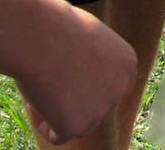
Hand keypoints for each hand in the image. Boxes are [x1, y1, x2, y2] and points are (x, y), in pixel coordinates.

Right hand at [18, 0, 136, 143]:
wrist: (41, 37)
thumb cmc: (57, 28)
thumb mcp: (90, 37)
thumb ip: (95, 59)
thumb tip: (84, 75)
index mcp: (127, 64)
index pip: (110, 88)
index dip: (87, 87)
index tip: (67, 78)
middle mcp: (122, 88)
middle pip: (96, 108)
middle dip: (73, 102)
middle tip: (51, 83)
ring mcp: (102, 109)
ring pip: (78, 124)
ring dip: (58, 113)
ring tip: (42, 87)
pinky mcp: (79, 125)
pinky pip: (58, 136)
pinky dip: (43, 124)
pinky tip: (36, 102)